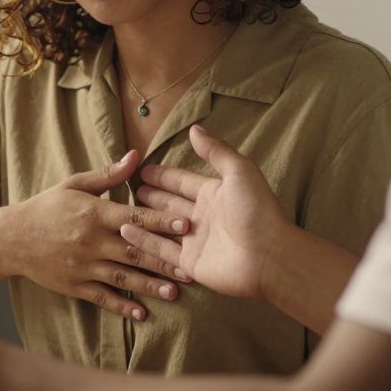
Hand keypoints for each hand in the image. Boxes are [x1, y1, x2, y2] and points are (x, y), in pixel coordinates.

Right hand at [0, 150, 190, 318]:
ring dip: (149, 286)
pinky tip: (141, 314)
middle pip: (133, 251)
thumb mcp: (74, 184)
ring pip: (122, 277)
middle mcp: (90, 240)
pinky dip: (122, 306)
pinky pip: (102, 297)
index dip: (162, 222)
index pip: (134, 218)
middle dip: (164, 260)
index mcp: (93, 212)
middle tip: (191, 268)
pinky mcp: (74, 285)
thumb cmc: (46, 207)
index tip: (187, 226)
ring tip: (174, 293)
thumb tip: (136, 156)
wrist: (11, 238)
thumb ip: (108, 174)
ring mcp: (82, 265)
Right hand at [123, 125, 290, 299]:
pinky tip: (126, 229)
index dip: (163, 175)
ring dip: (144, 217)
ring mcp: (195, 240)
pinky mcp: (190, 262)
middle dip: (151, 195)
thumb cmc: (257, 210)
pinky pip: (161, 249)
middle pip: (170, 203)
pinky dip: (144, 240)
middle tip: (129, 188)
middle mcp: (203, 216)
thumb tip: (194, 128)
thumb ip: (215, 151)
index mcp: (213, 193)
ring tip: (122, 209)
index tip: (142, 169)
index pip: (182, 181)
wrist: (269, 255)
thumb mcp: (239, 172)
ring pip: (162, 226)